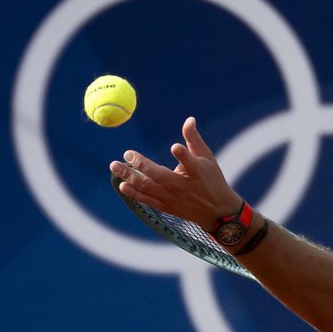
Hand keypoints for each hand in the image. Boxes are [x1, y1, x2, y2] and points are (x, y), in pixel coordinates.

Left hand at [109, 117, 242, 229]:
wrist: (218, 212)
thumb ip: (194, 139)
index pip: (190, 163)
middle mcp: (183, 186)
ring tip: (115, 166)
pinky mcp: (167, 207)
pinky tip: (122, 185)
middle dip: (142, 165)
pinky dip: (134, 194)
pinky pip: (147, 200)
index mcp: (197, 172)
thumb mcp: (207, 158)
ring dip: (130, 176)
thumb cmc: (212, 180)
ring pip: (149, 187)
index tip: (175, 146)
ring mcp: (174, 198)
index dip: (183, 155)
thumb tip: (189, 119)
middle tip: (127, 154)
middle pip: (160, 176)